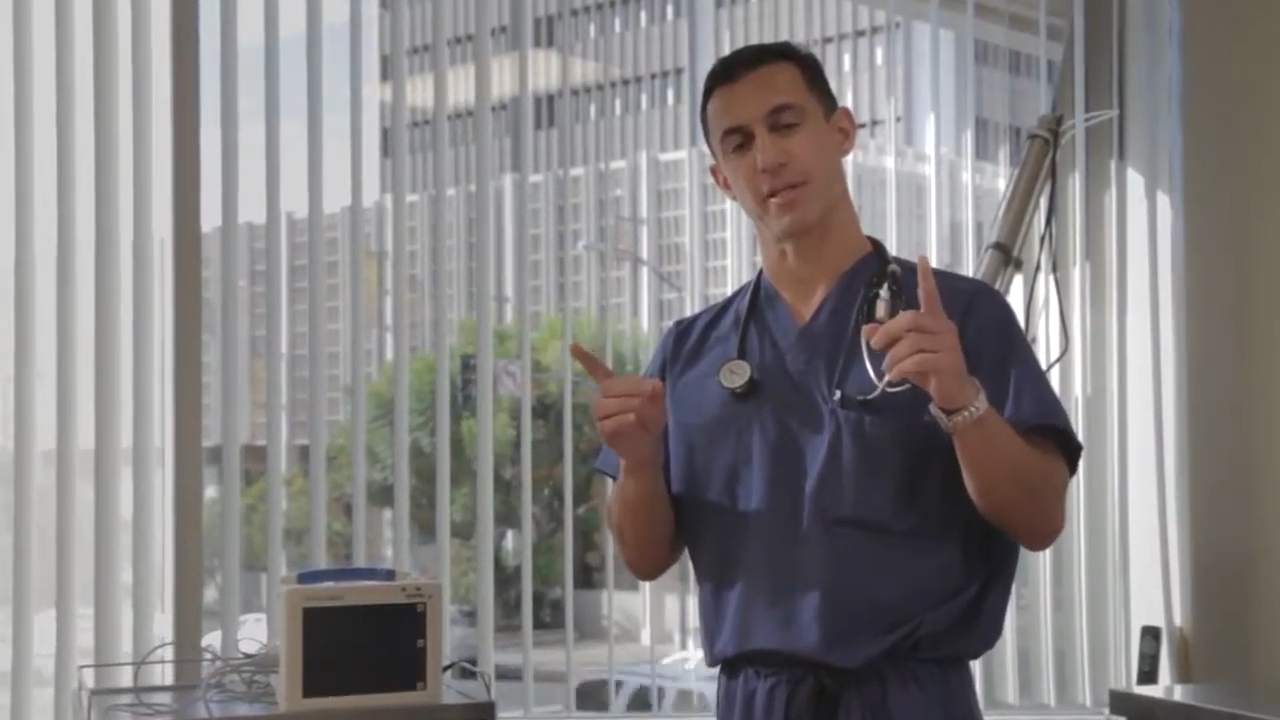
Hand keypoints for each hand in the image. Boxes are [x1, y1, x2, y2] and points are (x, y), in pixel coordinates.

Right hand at [571, 343, 665, 465]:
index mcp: (613, 388)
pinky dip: (628, 420)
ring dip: (635, 408)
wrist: (647, 447)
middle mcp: (603, 399)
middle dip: (637, 392)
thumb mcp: (658, 400)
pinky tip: (635, 421)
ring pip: (612, 405)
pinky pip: (613, 422)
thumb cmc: (650, 420)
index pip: (598, 371)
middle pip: (612, 388)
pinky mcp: (603, 431)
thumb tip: (654, 386)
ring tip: (645, 416)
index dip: (586, 359)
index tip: (573, 346)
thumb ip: (655, 389)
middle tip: (653, 401)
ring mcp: (601, 416)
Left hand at [861, 255, 976, 409]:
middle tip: (875, 345)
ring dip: (893, 356)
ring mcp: (948, 344)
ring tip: (887, 369)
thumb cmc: (929, 369)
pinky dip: (901, 369)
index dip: (926, 278)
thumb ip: (890, 339)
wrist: (953, 393)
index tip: (922, 257)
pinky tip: (895, 377)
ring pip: (912, 342)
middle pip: (911, 318)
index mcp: (935, 321)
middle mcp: (944, 328)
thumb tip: (866, 329)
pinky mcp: (947, 362)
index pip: (931, 295)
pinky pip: (918, 360)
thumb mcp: (905, 353)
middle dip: (888, 330)